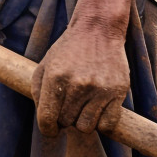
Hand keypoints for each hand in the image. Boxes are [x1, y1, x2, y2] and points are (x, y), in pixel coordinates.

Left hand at [31, 22, 129, 136]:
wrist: (98, 28)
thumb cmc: (69, 48)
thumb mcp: (46, 64)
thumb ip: (39, 92)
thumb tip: (45, 121)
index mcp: (55, 77)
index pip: (47, 120)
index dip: (48, 129)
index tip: (52, 127)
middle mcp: (77, 85)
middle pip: (67, 124)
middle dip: (66, 117)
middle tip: (71, 102)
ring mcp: (98, 89)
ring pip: (86, 128)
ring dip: (83, 120)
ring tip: (84, 103)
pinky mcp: (117, 91)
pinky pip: (107, 126)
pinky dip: (102, 122)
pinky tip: (98, 108)